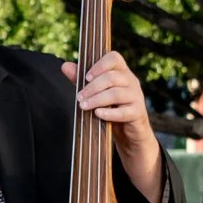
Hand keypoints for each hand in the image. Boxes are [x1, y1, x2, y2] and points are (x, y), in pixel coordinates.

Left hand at [62, 52, 164, 202]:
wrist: (131, 144)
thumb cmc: (110, 117)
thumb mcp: (95, 99)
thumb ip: (82, 82)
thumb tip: (64, 65)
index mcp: (121, 76)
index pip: (114, 57)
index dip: (101, 63)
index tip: (86, 76)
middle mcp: (132, 85)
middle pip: (115, 74)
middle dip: (94, 85)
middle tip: (77, 98)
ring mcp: (137, 101)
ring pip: (121, 90)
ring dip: (100, 97)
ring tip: (83, 107)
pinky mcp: (139, 118)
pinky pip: (128, 111)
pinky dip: (111, 111)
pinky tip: (98, 116)